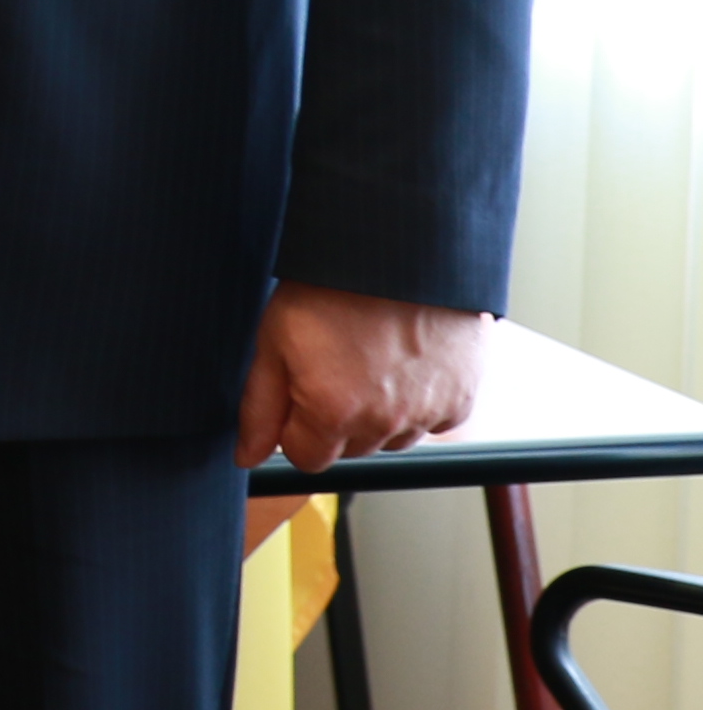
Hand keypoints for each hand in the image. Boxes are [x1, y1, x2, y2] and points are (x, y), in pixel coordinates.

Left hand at [238, 282, 487, 470]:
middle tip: (333, 366)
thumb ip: (260, 407)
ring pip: (391, 438)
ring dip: (377, 414)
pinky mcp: (461, 399)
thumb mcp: (274, 340)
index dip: (294, 428)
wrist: (400, 251)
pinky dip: (417, 403)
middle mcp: (385, 422)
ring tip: (369, 360)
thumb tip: (247, 456)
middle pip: (349, 449)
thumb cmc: (332, 286)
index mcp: (333, 412)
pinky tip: (404, 364)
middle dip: (334, 420)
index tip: (298, 393)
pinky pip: (432, 422)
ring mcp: (427, 412)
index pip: (305, 458)